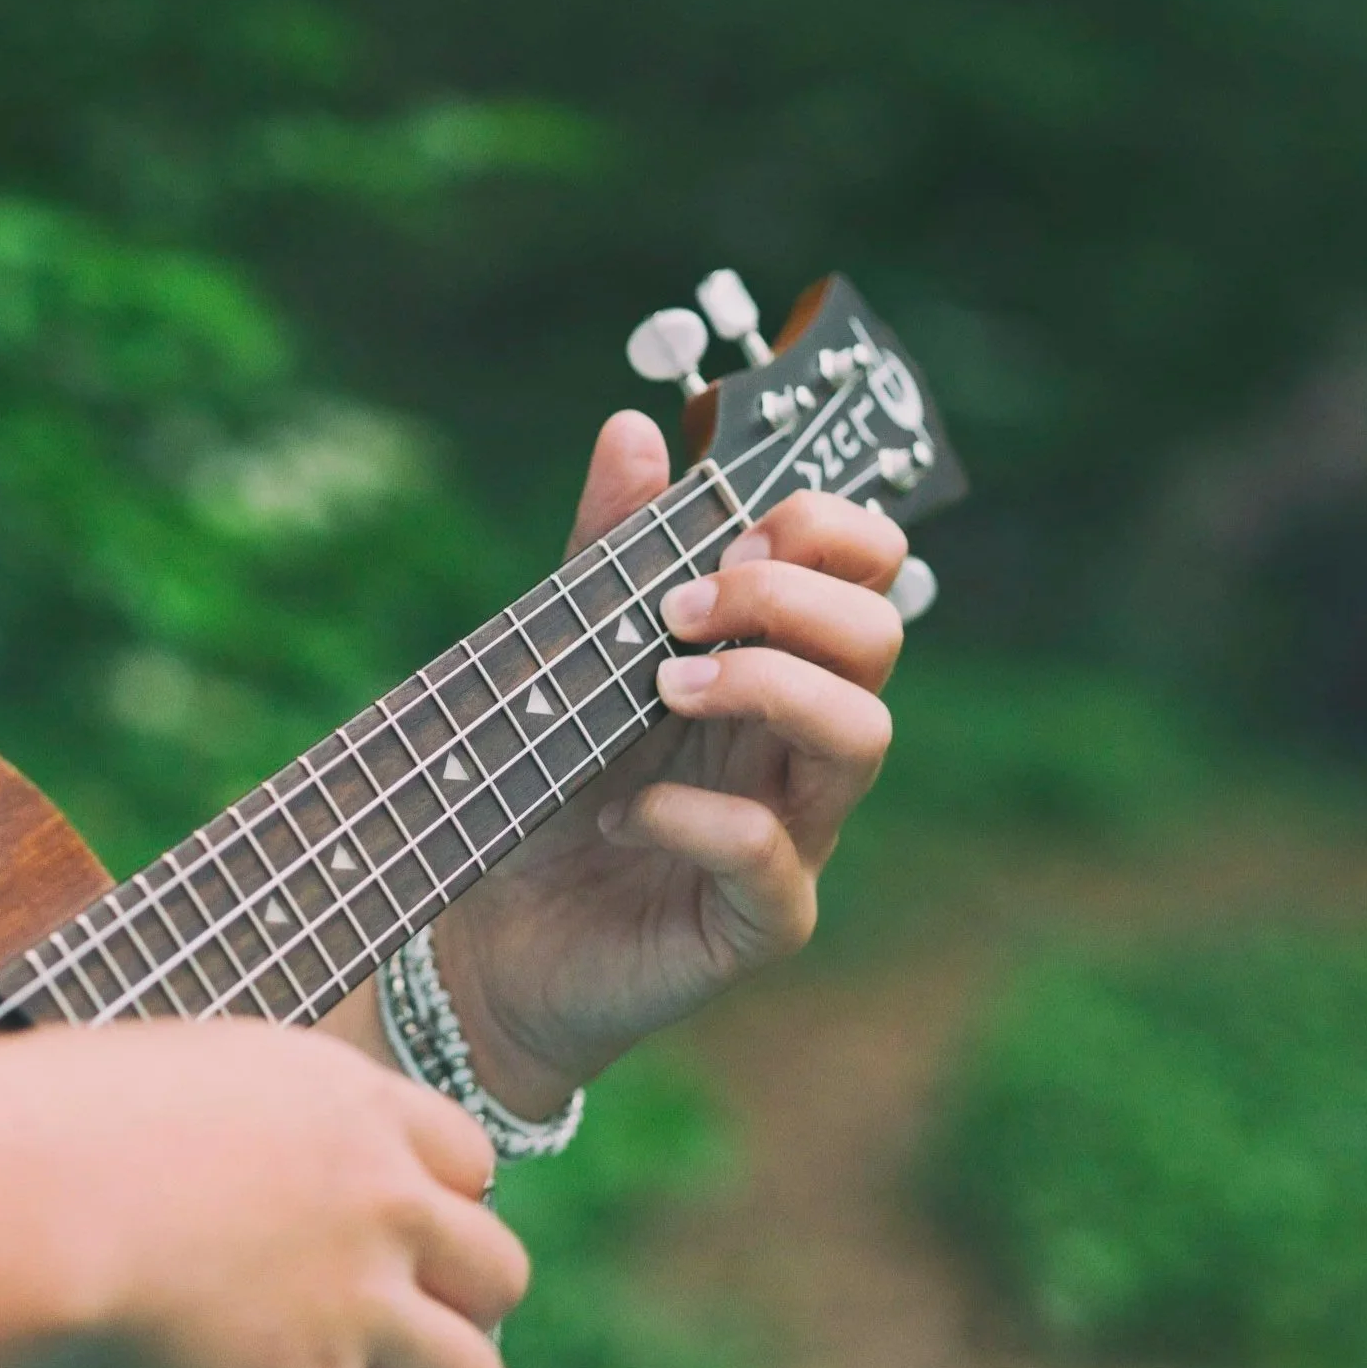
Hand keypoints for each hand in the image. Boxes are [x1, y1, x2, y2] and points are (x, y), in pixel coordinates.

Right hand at [26, 1023, 528, 1367]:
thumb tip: (209, 1149)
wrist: (14, 1199)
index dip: (442, 1216)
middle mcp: (378, 1198)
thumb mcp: (176, 1077)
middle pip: (497, 1274)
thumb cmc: (44, 1128)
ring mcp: (355, 1302)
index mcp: (347, 1103)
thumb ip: (236, 1119)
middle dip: (457, 1320)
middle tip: (392, 1354)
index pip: (467, 1159)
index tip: (396, 1256)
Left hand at [433, 411, 906, 1115]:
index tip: (736, 531)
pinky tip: (623, 811)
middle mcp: (797, 744)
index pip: (867, 573)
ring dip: (767, 687)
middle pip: (881, 639)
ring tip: (665, 688)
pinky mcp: (756, 921)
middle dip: (790, 599)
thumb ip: (605, 553)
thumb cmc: (538, 792)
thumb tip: (634, 428)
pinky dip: (698, 818)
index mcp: (768, 664)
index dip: (829, 532)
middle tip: (682, 608)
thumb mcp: (562, 657)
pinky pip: (773, 859)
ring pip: (862, 738)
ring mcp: (793, 835)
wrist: (484, 938)